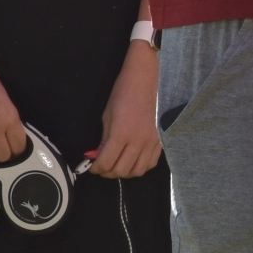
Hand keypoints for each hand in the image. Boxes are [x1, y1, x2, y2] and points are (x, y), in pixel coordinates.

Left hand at [87, 40, 160, 178]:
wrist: (148, 80)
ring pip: (138, 171)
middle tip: (102, 167)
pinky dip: (139, 167)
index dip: (96, 168)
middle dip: (108, 172)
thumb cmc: (123, 92)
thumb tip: (97, 155)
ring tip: (116, 166)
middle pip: (122, 170)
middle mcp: (138, 142)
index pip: (107, 162)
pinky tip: (132, 161)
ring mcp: (152, 143)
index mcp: (121, 134)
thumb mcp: (107, 115)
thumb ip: (104, 139)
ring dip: (124, 173)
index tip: (91, 167)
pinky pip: (150, 163)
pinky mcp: (161, 142)